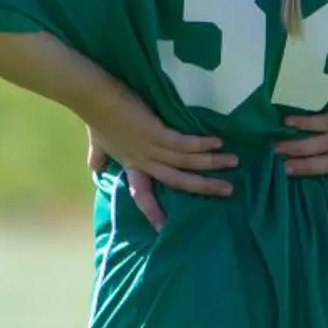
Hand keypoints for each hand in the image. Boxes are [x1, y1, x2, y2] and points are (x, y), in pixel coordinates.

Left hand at [80, 82, 235, 219]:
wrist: (93, 99)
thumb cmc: (98, 118)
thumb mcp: (99, 143)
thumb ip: (99, 157)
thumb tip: (95, 169)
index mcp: (131, 165)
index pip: (141, 194)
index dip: (153, 211)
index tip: (163, 229)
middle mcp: (143, 161)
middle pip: (177, 180)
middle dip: (204, 186)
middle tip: (228, 191)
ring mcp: (150, 148)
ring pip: (186, 162)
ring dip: (212, 162)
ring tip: (234, 161)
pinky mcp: (156, 132)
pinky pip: (183, 143)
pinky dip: (201, 143)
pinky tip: (218, 142)